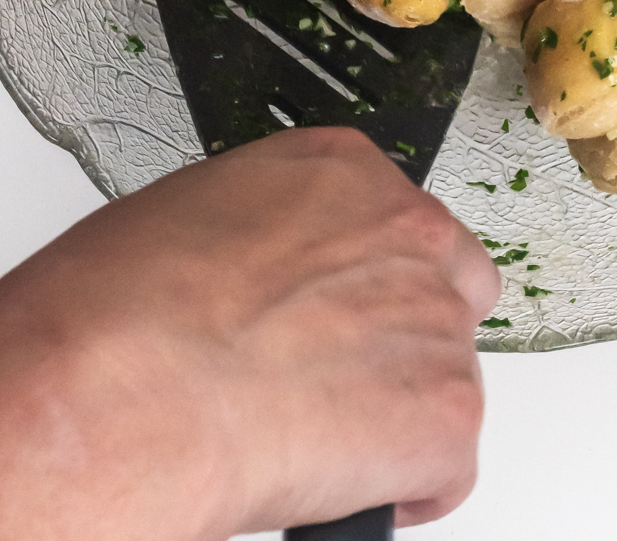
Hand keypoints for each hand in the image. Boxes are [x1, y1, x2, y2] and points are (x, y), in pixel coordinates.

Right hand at [0, 127, 500, 539]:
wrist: (122, 391)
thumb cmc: (121, 309)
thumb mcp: (193, 210)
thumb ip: (269, 230)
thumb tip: (266, 271)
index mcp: (344, 172)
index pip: (397, 219)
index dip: (365, 281)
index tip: (335, 315)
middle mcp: (405, 231)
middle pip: (448, 287)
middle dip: (405, 336)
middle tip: (338, 378)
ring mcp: (433, 319)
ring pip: (446, 376)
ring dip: (394, 411)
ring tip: (311, 436)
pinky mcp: (445, 411)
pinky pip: (447, 467)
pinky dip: (400, 490)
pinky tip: (333, 486)